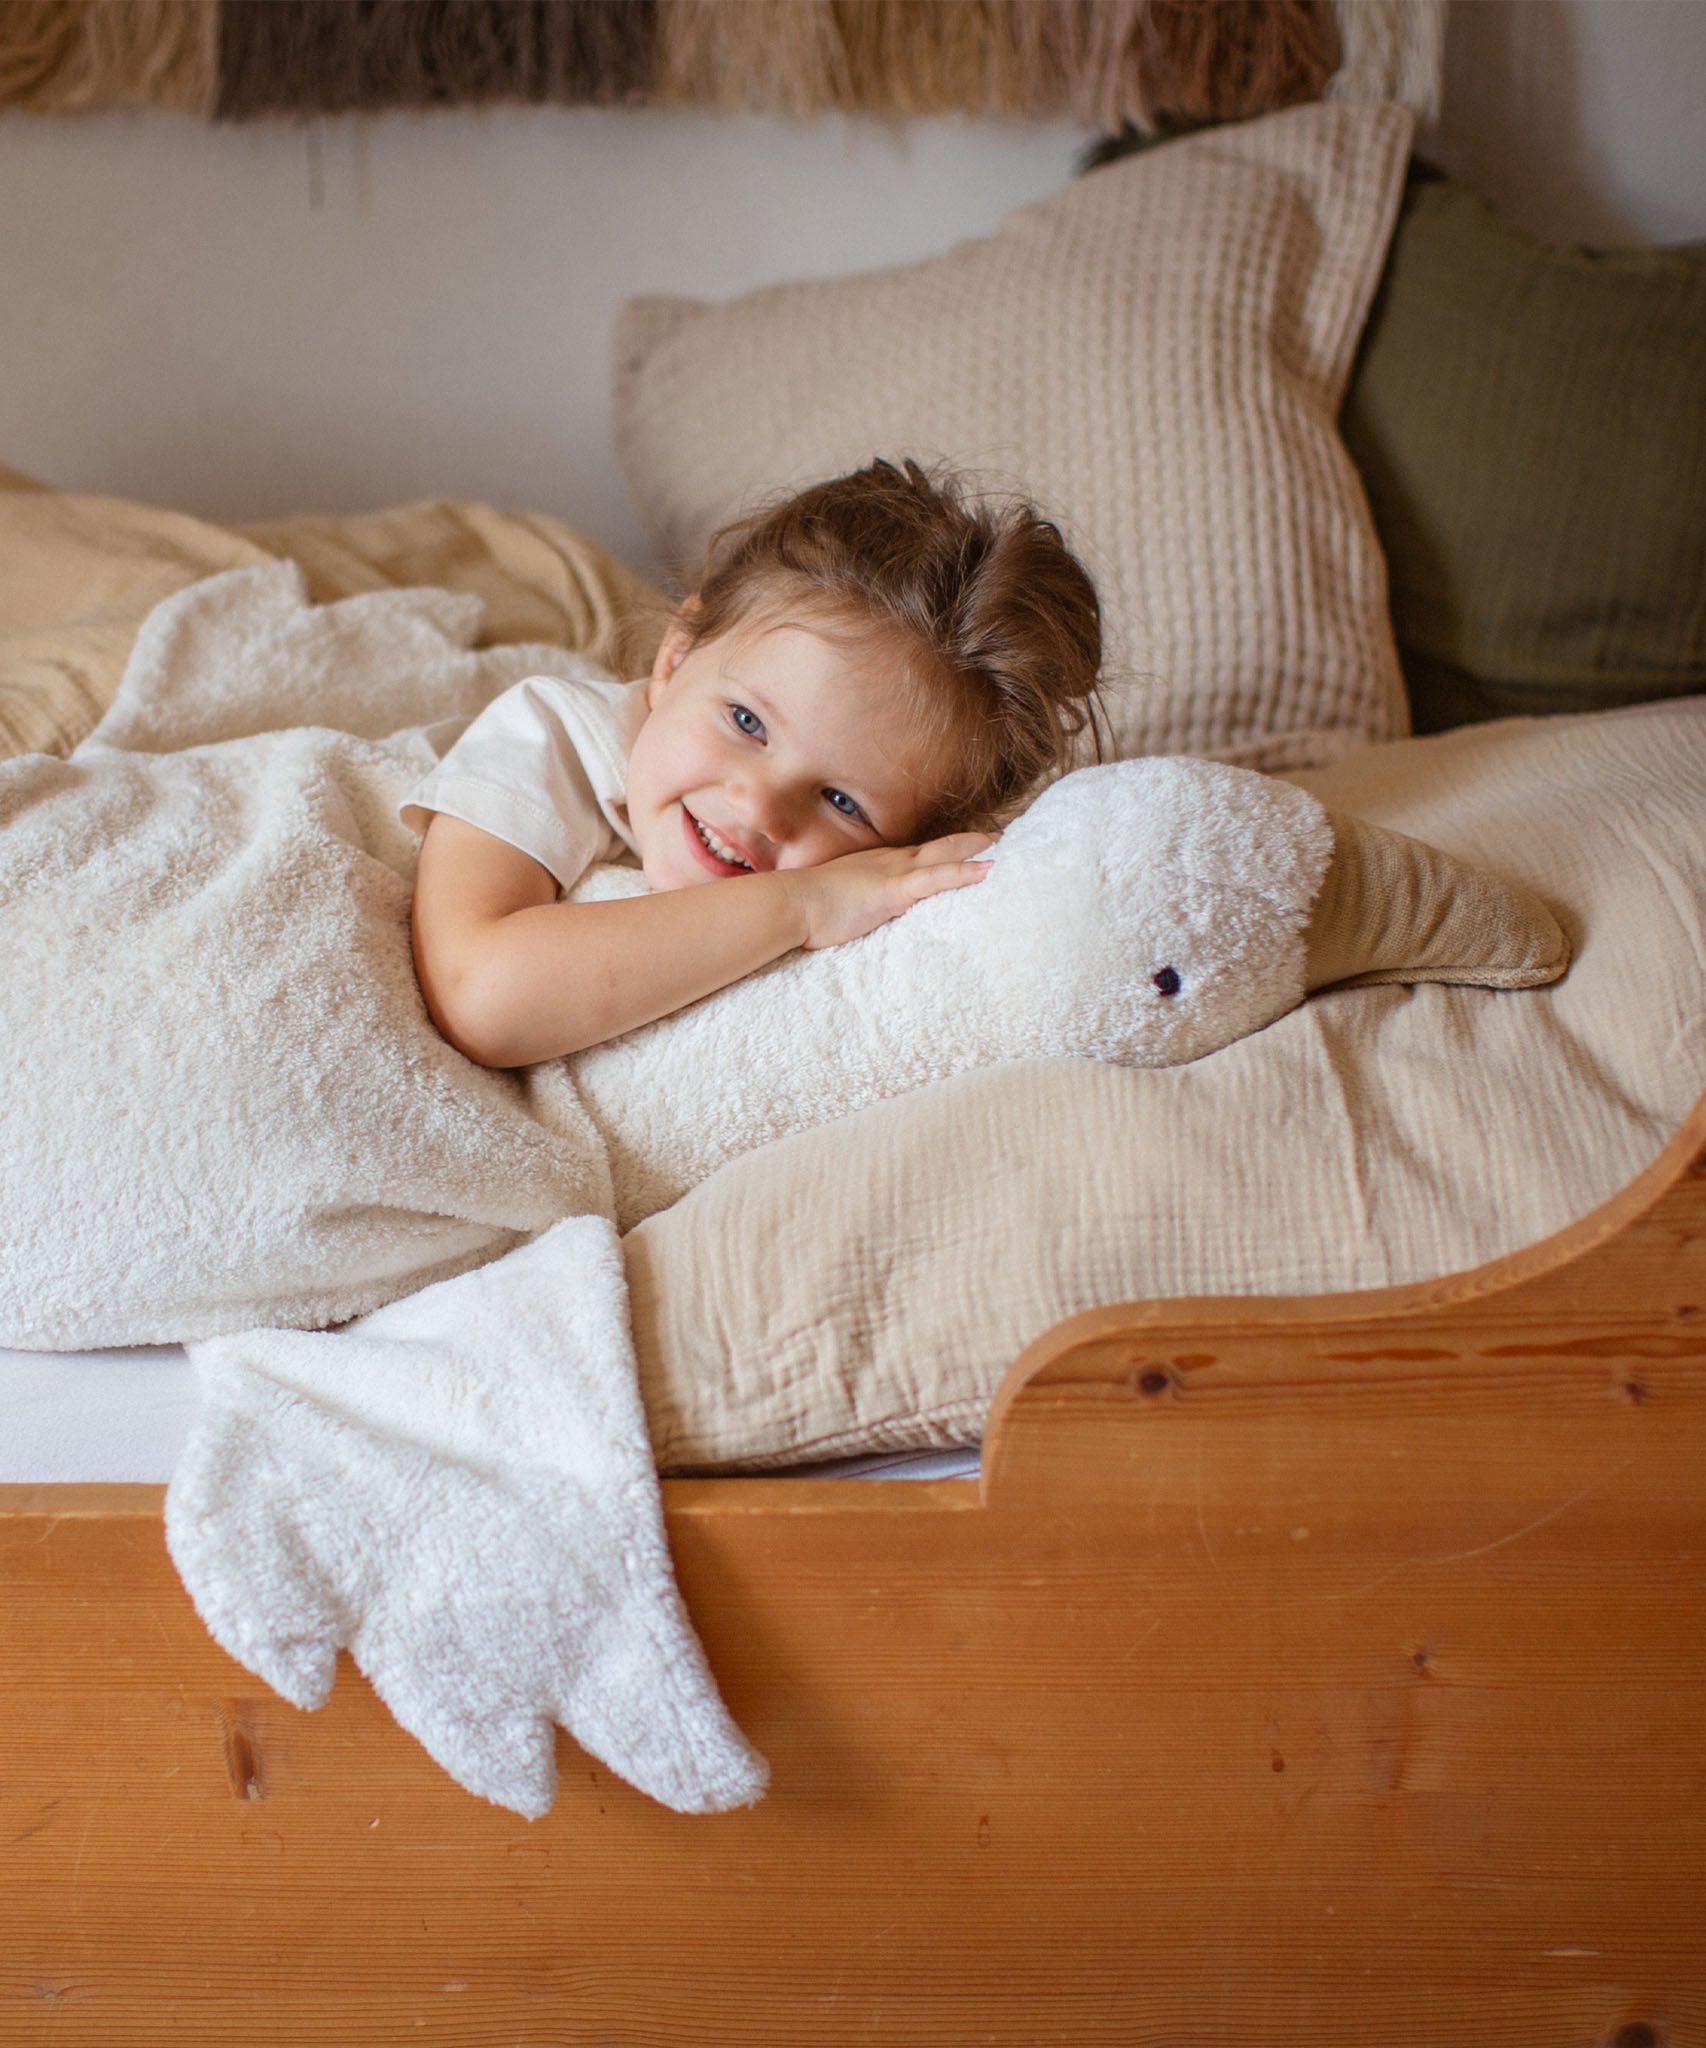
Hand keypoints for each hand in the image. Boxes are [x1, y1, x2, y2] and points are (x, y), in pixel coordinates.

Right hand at [785, 832, 995, 951]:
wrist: (793, 904)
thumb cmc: (808, 906)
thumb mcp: (838, 900)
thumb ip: (858, 903)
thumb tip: (863, 914)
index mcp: (879, 864)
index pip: (919, 854)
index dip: (944, 849)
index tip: (964, 845)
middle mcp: (891, 861)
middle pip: (938, 846)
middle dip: (967, 841)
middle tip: (995, 835)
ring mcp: (895, 873)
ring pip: (943, 855)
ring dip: (974, 849)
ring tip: (1001, 844)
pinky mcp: (895, 890)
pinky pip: (937, 878)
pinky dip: (963, 872)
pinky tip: (987, 869)